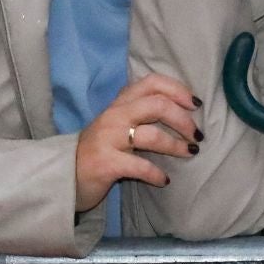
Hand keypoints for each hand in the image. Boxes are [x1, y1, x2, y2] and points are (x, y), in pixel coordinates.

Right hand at [74, 73, 201, 212]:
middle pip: (157, 105)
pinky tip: (164, 180)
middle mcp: (114, 115)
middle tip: (197, 135)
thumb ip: (140, 113)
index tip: (195, 104)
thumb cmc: (99, 149)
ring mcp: (109, 139)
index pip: (152, 83)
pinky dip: (156, 173)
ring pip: (151, 135)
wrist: (65, 175)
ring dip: (176, 145)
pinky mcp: (106, 163)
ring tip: (190, 153)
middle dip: (183, 119)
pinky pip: (139, 166)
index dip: (178, 90)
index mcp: (120, 103)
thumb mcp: (117, 124)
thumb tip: (181, 111)